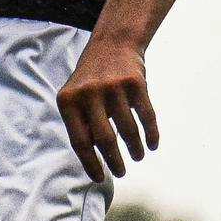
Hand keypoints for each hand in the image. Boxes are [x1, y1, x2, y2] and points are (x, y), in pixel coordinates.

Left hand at [56, 32, 157, 181]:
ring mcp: (113, 87)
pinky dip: (151, 134)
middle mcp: (89, 93)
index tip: (99, 178)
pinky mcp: (135, 83)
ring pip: (127, 130)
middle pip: (104, 140)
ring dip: (135, 149)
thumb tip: (94, 160)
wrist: (113, 43)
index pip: (79, 141)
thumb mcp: (76, 97)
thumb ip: (81, 124)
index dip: (90, 163)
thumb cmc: (92, 79)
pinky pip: (146, 116)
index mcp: (68, 100)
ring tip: (137, 156)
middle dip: (114, 162)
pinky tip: (152, 145)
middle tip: (120, 172)